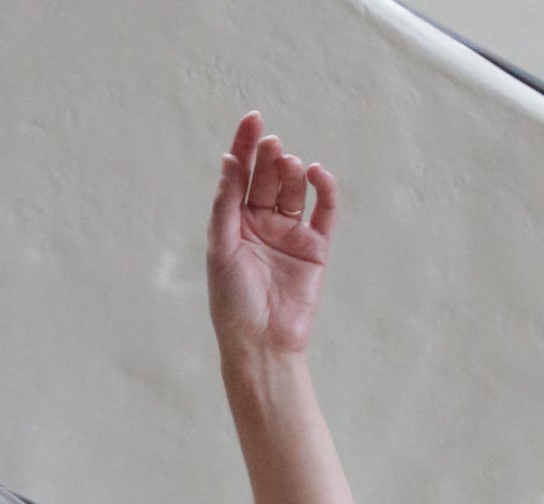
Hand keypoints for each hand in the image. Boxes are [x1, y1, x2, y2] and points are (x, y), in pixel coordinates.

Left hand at [207, 110, 336, 366]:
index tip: (252, 118)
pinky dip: (323, 188)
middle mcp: (262, 225)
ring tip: (288, 163)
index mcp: (234, 225)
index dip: (245, 146)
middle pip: (267, 178)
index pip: (240, 176)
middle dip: (268, 158)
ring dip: (291, 171)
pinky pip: (323, 210)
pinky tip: (316, 173)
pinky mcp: (316, 248)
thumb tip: (228, 161)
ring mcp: (290, 235)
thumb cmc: (232, 303)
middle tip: (271, 145)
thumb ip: (225, 205)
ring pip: (293, 189)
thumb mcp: (221, 250)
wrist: (262, 344)